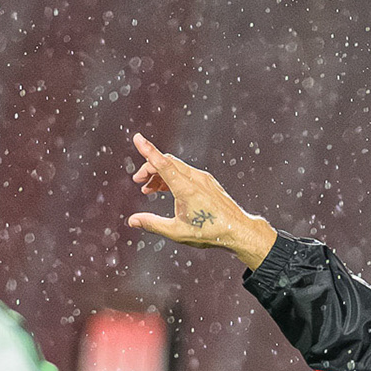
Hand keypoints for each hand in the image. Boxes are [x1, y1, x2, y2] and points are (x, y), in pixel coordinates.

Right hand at [126, 134, 278, 267]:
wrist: (238, 230)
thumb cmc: (210, 232)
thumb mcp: (176, 231)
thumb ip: (152, 224)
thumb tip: (133, 220)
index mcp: (186, 189)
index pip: (163, 164)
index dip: (148, 150)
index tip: (138, 138)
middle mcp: (195, 179)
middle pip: (167, 162)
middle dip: (149, 168)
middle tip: (138, 181)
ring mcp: (203, 179)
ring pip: (176, 167)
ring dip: (160, 174)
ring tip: (149, 189)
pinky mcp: (208, 182)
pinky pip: (186, 172)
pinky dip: (173, 177)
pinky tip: (167, 189)